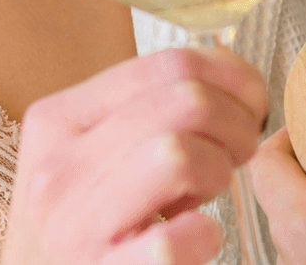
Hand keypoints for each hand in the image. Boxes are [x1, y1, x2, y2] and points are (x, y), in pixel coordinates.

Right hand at [0, 46, 268, 264]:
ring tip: (205, 196)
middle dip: (236, 127)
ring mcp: (74, 225)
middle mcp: (58, 165)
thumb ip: (137, 112)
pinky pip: (173, 241)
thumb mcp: (83, 156)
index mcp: (56, 119)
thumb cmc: (76, 227)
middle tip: (236, 155)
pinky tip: (196, 240)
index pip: (168, 63)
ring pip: (179, 154)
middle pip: (186, 102)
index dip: (232, 80)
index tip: (249, 106)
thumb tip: (226, 72)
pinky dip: (203, 237)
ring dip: (217, 175)